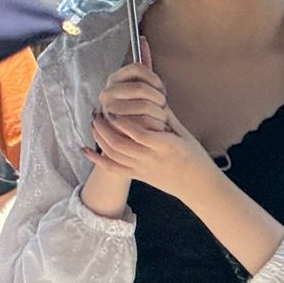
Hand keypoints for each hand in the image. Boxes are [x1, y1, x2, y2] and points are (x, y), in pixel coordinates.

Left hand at [83, 44, 217, 201]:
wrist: (198, 186)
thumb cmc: (195, 157)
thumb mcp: (184, 134)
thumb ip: (167, 117)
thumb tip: (153, 96)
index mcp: (166, 146)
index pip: (138, 133)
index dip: (122, 122)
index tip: (111, 109)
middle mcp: (151, 159)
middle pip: (120, 144)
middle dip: (104, 127)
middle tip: (97, 113)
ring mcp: (142, 169)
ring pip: (114, 155)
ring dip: (100, 138)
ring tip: (94, 123)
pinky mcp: (138, 177)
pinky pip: (113, 169)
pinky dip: (98, 160)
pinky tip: (85, 150)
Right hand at [93, 39, 169, 134]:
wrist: (137, 142)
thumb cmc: (145, 111)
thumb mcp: (144, 86)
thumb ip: (144, 62)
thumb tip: (143, 39)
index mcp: (113, 80)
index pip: (138, 69)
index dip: (154, 79)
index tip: (161, 90)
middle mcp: (107, 95)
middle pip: (141, 88)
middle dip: (158, 99)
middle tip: (162, 107)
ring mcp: (108, 113)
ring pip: (144, 106)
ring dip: (159, 114)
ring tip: (161, 120)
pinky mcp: (116, 132)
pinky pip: (144, 124)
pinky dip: (156, 126)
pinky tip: (159, 130)